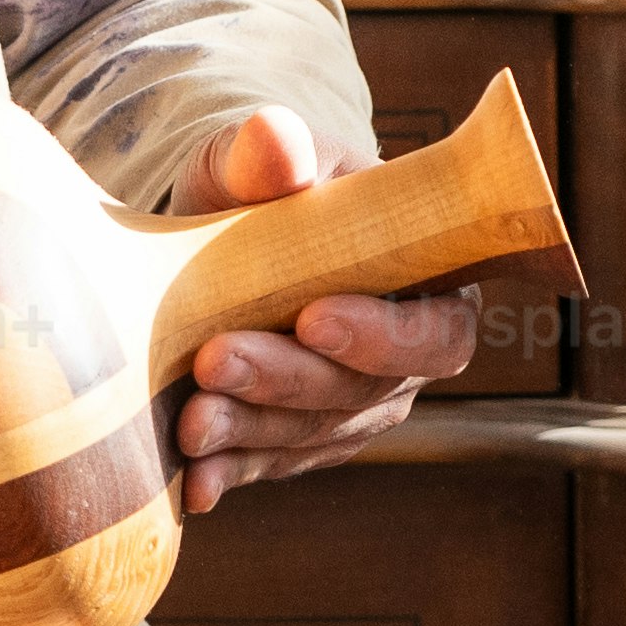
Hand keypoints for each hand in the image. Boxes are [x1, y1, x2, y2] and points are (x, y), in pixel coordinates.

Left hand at [161, 104, 482, 517]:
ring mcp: (351, 406)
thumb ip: (270, 152)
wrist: (219, 234)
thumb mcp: (258, 160)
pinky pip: (270, 463)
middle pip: (364, 392)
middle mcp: (401, 358)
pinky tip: (194, 485)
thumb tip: (278, 141)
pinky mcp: (298, 438)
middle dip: (286, 382)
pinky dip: (230, 472)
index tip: (312, 318)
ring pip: (313, 434)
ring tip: (190, 422)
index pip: (436, 328)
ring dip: (250, 431)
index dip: (384, 336)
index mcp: (427, 280)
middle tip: (214, 361)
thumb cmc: (262, 188)